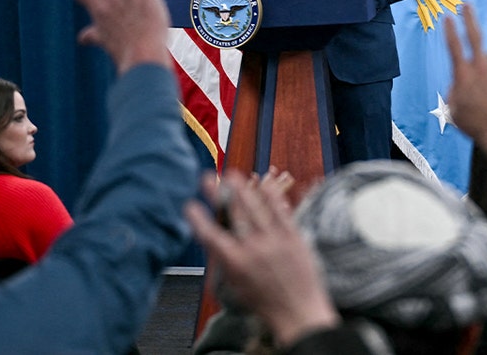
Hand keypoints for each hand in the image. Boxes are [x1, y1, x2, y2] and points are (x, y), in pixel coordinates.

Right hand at [185, 174, 338, 346]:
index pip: (210, 236)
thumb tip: (214, 242)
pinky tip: (265, 184)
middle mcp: (253, 249)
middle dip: (219, 193)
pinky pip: (281, 212)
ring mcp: (274, 241)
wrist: (298, 310)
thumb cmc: (264, 302)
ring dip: (243, 189)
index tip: (189, 205)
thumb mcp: (235, 286)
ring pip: (256, 208)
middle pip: (233, 214)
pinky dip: (272, 196)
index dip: (198, 219)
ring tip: (233, 175)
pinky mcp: (293, 237)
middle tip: (210, 177)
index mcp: (235, 264)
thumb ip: (224, 262)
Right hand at [443, 4, 486, 162]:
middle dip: (469, 18)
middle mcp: (481, 69)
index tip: (447, 16)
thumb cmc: (474, 124)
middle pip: (475, 37)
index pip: (454, 47)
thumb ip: (454, 88)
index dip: (450, 30)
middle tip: (466, 4)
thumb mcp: (453, 108)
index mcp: (463, 76)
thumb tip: (460, 79)